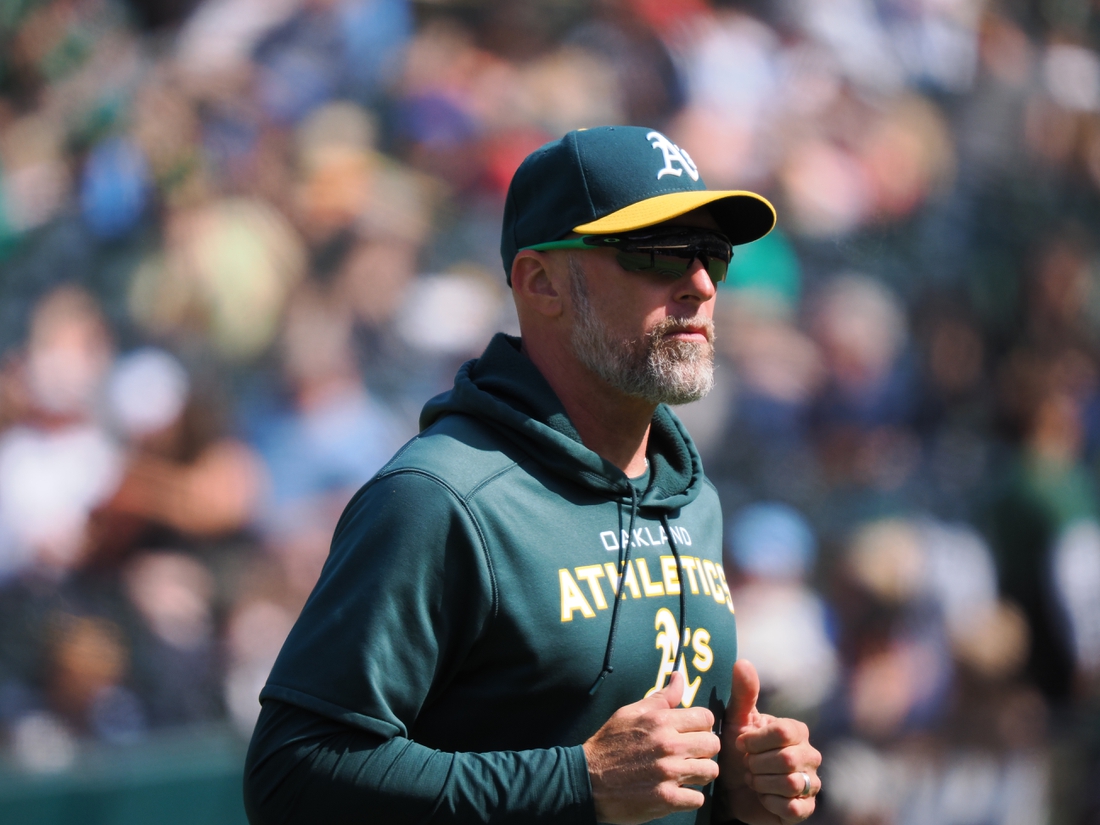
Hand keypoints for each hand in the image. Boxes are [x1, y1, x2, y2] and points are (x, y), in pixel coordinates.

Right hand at [583, 670, 721, 824]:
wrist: (586, 780)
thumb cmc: (608, 744)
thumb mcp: (630, 713)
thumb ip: (661, 698)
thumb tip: (679, 677)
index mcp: (660, 721)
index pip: (706, 718)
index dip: (702, 725)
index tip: (692, 733)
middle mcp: (668, 745)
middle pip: (713, 744)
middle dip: (704, 749)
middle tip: (690, 754)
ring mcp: (668, 773)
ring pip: (710, 771)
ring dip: (699, 774)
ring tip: (684, 774)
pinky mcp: (666, 799)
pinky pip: (698, 798)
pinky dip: (689, 797)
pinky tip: (676, 792)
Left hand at [716, 660, 820, 824]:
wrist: (732, 788)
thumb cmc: (736, 750)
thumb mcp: (736, 720)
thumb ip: (743, 693)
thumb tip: (742, 662)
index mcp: (796, 731)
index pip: (783, 732)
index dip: (755, 741)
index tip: (742, 744)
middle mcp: (810, 755)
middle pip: (787, 759)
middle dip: (757, 764)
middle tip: (747, 765)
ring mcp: (811, 783)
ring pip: (791, 783)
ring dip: (762, 783)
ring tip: (753, 780)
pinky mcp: (805, 809)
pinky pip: (793, 807)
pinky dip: (770, 802)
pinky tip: (763, 797)